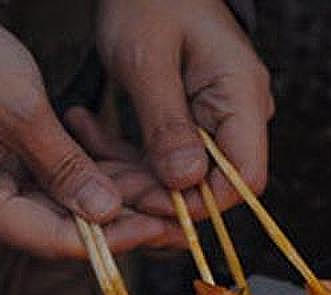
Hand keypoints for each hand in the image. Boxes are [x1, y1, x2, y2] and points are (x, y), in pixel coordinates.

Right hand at [0, 2, 166, 257]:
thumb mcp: (21, 106)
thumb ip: (67, 166)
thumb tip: (109, 214)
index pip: (49, 239)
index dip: (108, 239)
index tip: (155, 228)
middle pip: (52, 227)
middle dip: (111, 218)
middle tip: (165, 213)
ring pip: (50, 207)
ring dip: (98, 197)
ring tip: (151, 189)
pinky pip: (38, 185)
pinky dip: (76, 177)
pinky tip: (118, 171)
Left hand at [89, 0, 272, 232]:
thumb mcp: (147, 58)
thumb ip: (166, 122)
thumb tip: (185, 183)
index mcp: (242, 96)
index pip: (244, 178)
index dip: (202, 202)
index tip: (152, 201)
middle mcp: (238, 115)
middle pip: (208, 184)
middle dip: (155, 192)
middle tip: (103, 184)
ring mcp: (215, 120)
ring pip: (179, 177)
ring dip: (131, 175)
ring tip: (86, 152)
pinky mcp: (191, 123)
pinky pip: (163, 157)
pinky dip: (126, 154)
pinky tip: (90, 132)